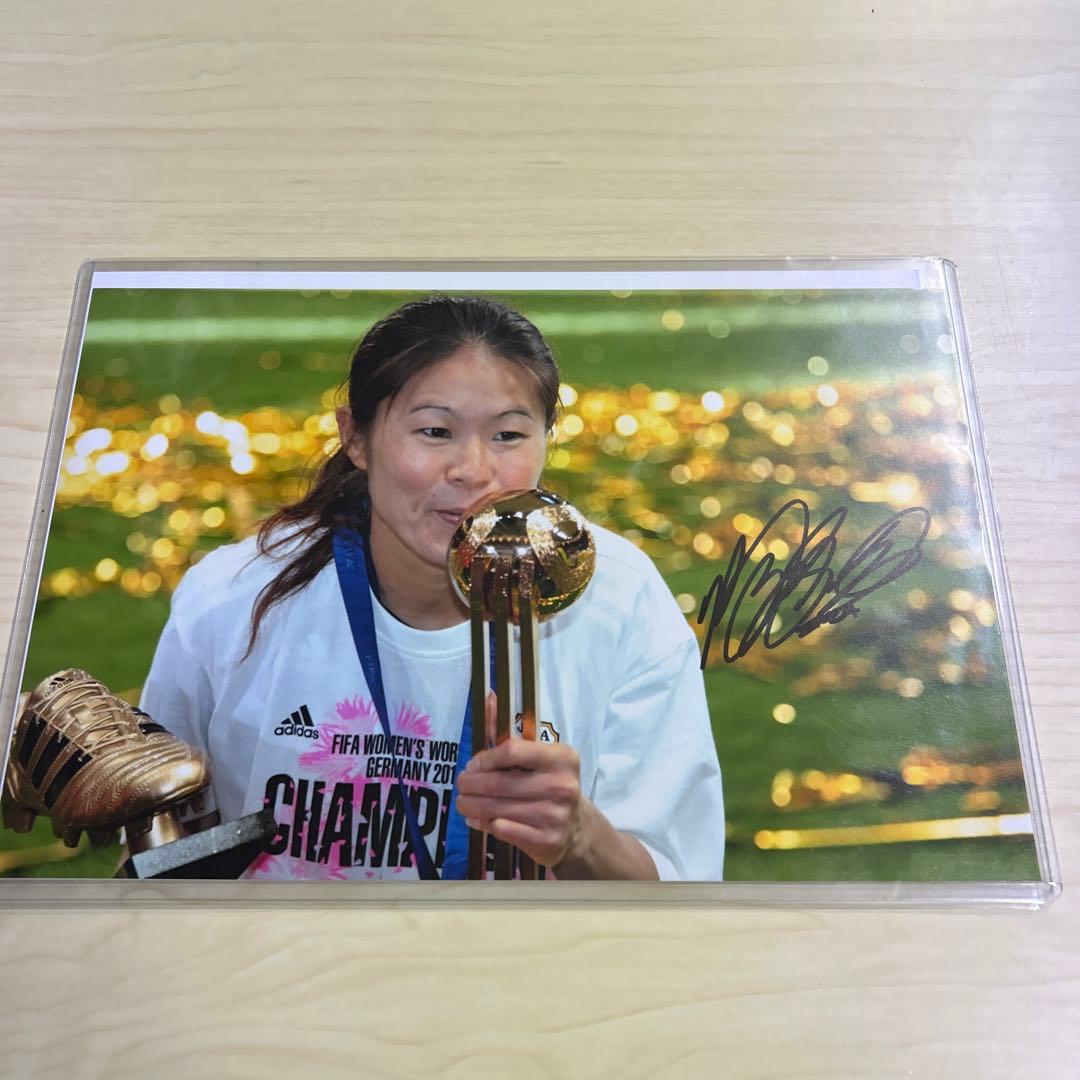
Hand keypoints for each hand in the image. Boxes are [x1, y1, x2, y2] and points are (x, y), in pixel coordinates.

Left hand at [454, 693, 583, 868]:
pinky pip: (503, 830)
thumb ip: (507, 728)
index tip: (473, 764)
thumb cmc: (549, 782)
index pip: (512, 751)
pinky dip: (483, 824)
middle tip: (461, 784)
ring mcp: (555, 815)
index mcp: (561, 757)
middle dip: (471, 784)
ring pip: (497, 808)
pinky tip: (476, 819)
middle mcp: (561, 785)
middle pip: (500, 782)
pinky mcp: (546, 841)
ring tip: (463, 802)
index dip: (485, 758)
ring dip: (472, 805)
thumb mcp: (536, 754)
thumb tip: (488, 696)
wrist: (576, 828)